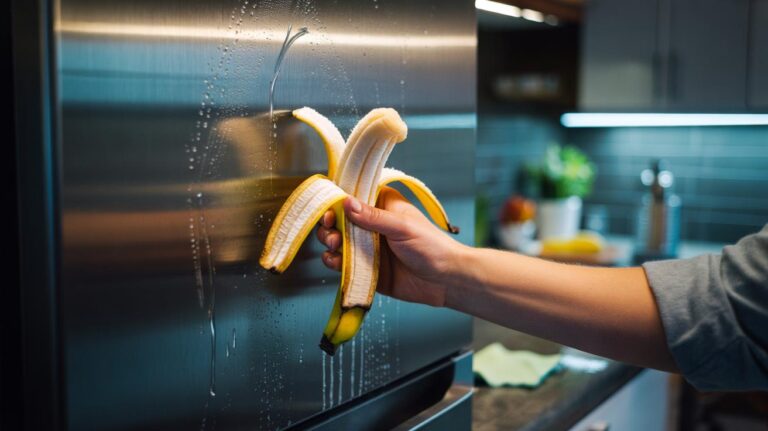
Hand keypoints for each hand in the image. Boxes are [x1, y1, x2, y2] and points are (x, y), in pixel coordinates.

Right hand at [315, 187, 465, 306]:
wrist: (445, 281)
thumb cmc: (431, 246)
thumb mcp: (402, 227)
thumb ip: (373, 217)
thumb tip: (346, 202)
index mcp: (382, 206)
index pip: (353, 197)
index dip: (337, 202)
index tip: (330, 210)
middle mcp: (372, 225)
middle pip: (339, 220)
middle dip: (330, 225)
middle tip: (332, 234)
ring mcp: (367, 246)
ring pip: (337, 241)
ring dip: (330, 242)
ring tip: (334, 246)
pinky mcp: (365, 268)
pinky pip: (342, 263)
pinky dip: (334, 262)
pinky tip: (335, 261)